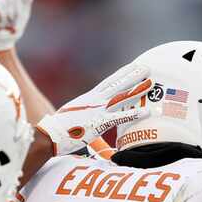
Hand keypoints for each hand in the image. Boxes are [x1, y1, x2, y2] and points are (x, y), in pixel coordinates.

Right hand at [37, 63, 152, 155]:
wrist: (50, 135)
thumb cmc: (60, 129)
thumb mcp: (75, 116)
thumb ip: (85, 114)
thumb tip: (87, 117)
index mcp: (89, 98)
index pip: (108, 83)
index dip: (121, 74)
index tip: (131, 66)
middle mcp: (95, 100)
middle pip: (117, 84)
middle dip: (132, 75)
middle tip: (146, 67)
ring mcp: (98, 110)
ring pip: (121, 96)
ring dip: (137, 89)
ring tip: (151, 82)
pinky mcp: (99, 122)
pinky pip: (120, 117)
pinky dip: (133, 114)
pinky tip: (146, 112)